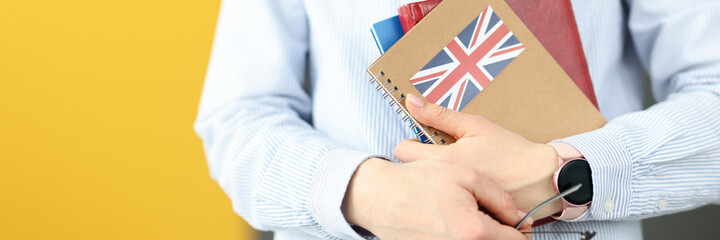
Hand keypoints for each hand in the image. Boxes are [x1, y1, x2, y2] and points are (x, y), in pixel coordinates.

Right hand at [342, 158, 531, 238]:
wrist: (380, 196)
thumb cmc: (420, 181)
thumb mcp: (466, 175)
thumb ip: (499, 198)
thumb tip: (518, 217)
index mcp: (474, 231)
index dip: (520, 230)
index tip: (516, 221)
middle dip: (501, 235)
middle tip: (493, 220)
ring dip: (481, 237)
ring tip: (469, 220)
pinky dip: (462, 237)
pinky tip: (453, 226)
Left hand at [394, 94, 561, 217]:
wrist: (540, 178)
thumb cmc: (509, 151)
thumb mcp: (474, 126)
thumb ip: (438, 115)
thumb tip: (411, 101)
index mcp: (445, 159)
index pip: (402, 152)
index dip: (410, 143)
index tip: (421, 142)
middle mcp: (445, 183)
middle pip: (412, 172)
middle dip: (420, 163)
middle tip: (440, 158)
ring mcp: (454, 200)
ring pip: (428, 187)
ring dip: (434, 180)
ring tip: (453, 174)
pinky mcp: (464, 212)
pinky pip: (445, 202)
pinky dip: (449, 195)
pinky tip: (463, 189)